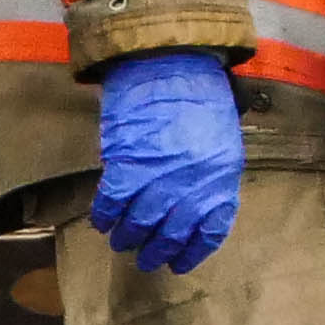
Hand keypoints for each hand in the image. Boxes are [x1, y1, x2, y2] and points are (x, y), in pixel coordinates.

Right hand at [92, 48, 246, 272]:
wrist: (170, 61)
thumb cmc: (199, 96)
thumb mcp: (221, 139)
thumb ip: (209, 176)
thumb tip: (193, 207)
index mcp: (221, 178)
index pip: (209, 231)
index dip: (192, 252)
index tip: (179, 263)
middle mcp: (192, 183)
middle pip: (172, 233)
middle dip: (157, 252)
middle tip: (146, 259)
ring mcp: (159, 175)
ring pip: (140, 223)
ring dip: (129, 237)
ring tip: (123, 242)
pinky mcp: (126, 163)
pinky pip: (112, 202)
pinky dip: (106, 216)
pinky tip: (103, 222)